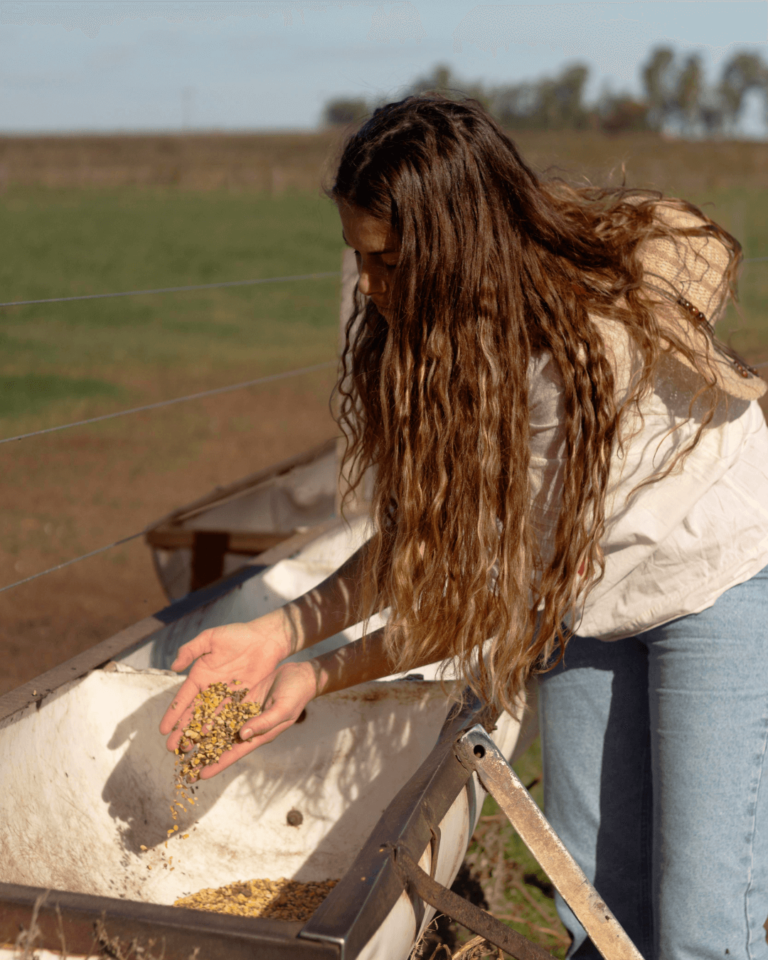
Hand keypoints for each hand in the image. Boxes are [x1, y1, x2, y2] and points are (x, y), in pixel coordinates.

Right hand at [159, 611, 293, 752]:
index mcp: (199, 676)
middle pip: (193, 713)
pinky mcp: (242, 700)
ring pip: (210, 719)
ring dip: (199, 734)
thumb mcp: (211, 638)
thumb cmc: (237, 635)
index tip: (163, 730)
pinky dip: (221, 728)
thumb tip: (174, 666)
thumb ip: (191, 650)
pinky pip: (230, 717)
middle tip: (171, 748)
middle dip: (182, 731)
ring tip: (188, 750)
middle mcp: (210, 689)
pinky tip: (213, 741)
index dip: (173, 714)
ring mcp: (226, 697)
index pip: (183, 699)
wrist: (265, 639)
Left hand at [180, 660, 320, 778]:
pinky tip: (194, 720)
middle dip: (205, 756)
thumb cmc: (296, 694)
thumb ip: (263, 723)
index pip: (235, 753)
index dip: (218, 764)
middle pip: (223, 745)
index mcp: (260, 734)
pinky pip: (223, 710)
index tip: (201, 775)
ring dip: (203, 737)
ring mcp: (245, 714)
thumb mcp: (282, 709)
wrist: (301, 675)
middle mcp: (250, 727)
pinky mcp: (243, 700)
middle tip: (184, 769)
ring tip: (183, 746)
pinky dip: (210, 716)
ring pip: (219, 728)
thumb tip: (242, 735)